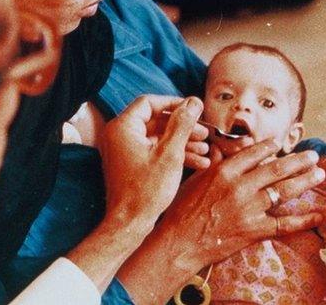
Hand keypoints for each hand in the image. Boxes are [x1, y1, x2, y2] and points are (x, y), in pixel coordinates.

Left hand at [101, 95, 205, 220]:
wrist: (130, 223)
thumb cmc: (146, 191)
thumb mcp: (170, 154)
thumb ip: (182, 124)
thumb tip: (194, 102)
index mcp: (123, 128)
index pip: (150, 103)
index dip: (175, 104)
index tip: (194, 110)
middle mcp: (119, 135)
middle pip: (156, 120)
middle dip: (183, 127)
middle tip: (204, 132)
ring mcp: (124, 150)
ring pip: (158, 137)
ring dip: (182, 141)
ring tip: (205, 149)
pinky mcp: (131, 163)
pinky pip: (154, 151)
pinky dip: (173, 154)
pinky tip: (197, 161)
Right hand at [160, 142, 325, 266]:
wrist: (179, 243)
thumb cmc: (182, 211)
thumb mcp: (195, 180)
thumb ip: (214, 164)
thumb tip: (222, 150)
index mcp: (224, 171)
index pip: (253, 153)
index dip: (269, 147)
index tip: (279, 143)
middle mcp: (240, 187)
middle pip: (275, 169)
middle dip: (297, 161)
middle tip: (313, 156)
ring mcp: (248, 209)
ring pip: (283, 192)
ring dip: (304, 181)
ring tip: (318, 174)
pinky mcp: (253, 231)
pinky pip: (284, 225)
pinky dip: (303, 220)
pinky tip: (318, 215)